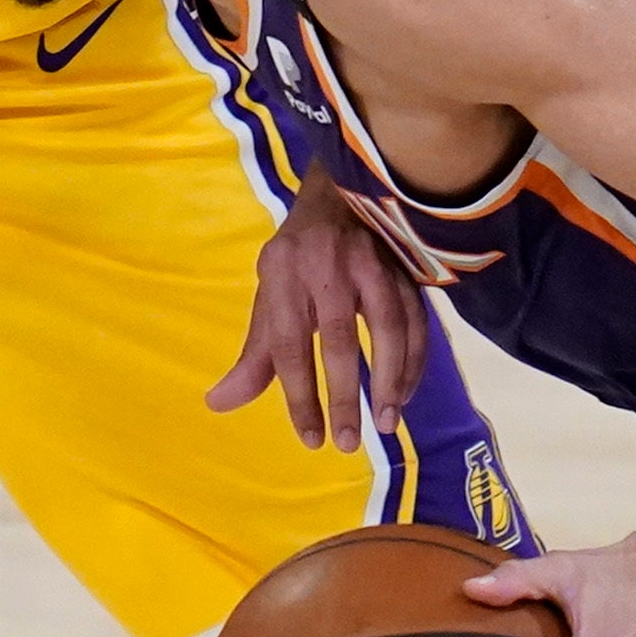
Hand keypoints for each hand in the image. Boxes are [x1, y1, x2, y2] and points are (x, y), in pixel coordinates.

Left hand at [209, 166, 425, 447]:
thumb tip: (218, 404)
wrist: (343, 192)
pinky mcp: (406, 268)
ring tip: (385, 424)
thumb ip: (255, 354)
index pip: (288, 344)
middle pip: (339, 339)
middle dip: (344, 396)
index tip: (310, 439)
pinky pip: (417, 322)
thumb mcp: (270, 296)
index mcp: (284, 273)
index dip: (299, 395)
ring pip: (389, 328)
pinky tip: (404, 395)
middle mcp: (328, 266)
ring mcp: (373, 264)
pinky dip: (414, 363)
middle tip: (348, 444)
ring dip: (390, 381)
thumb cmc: (299, 258)